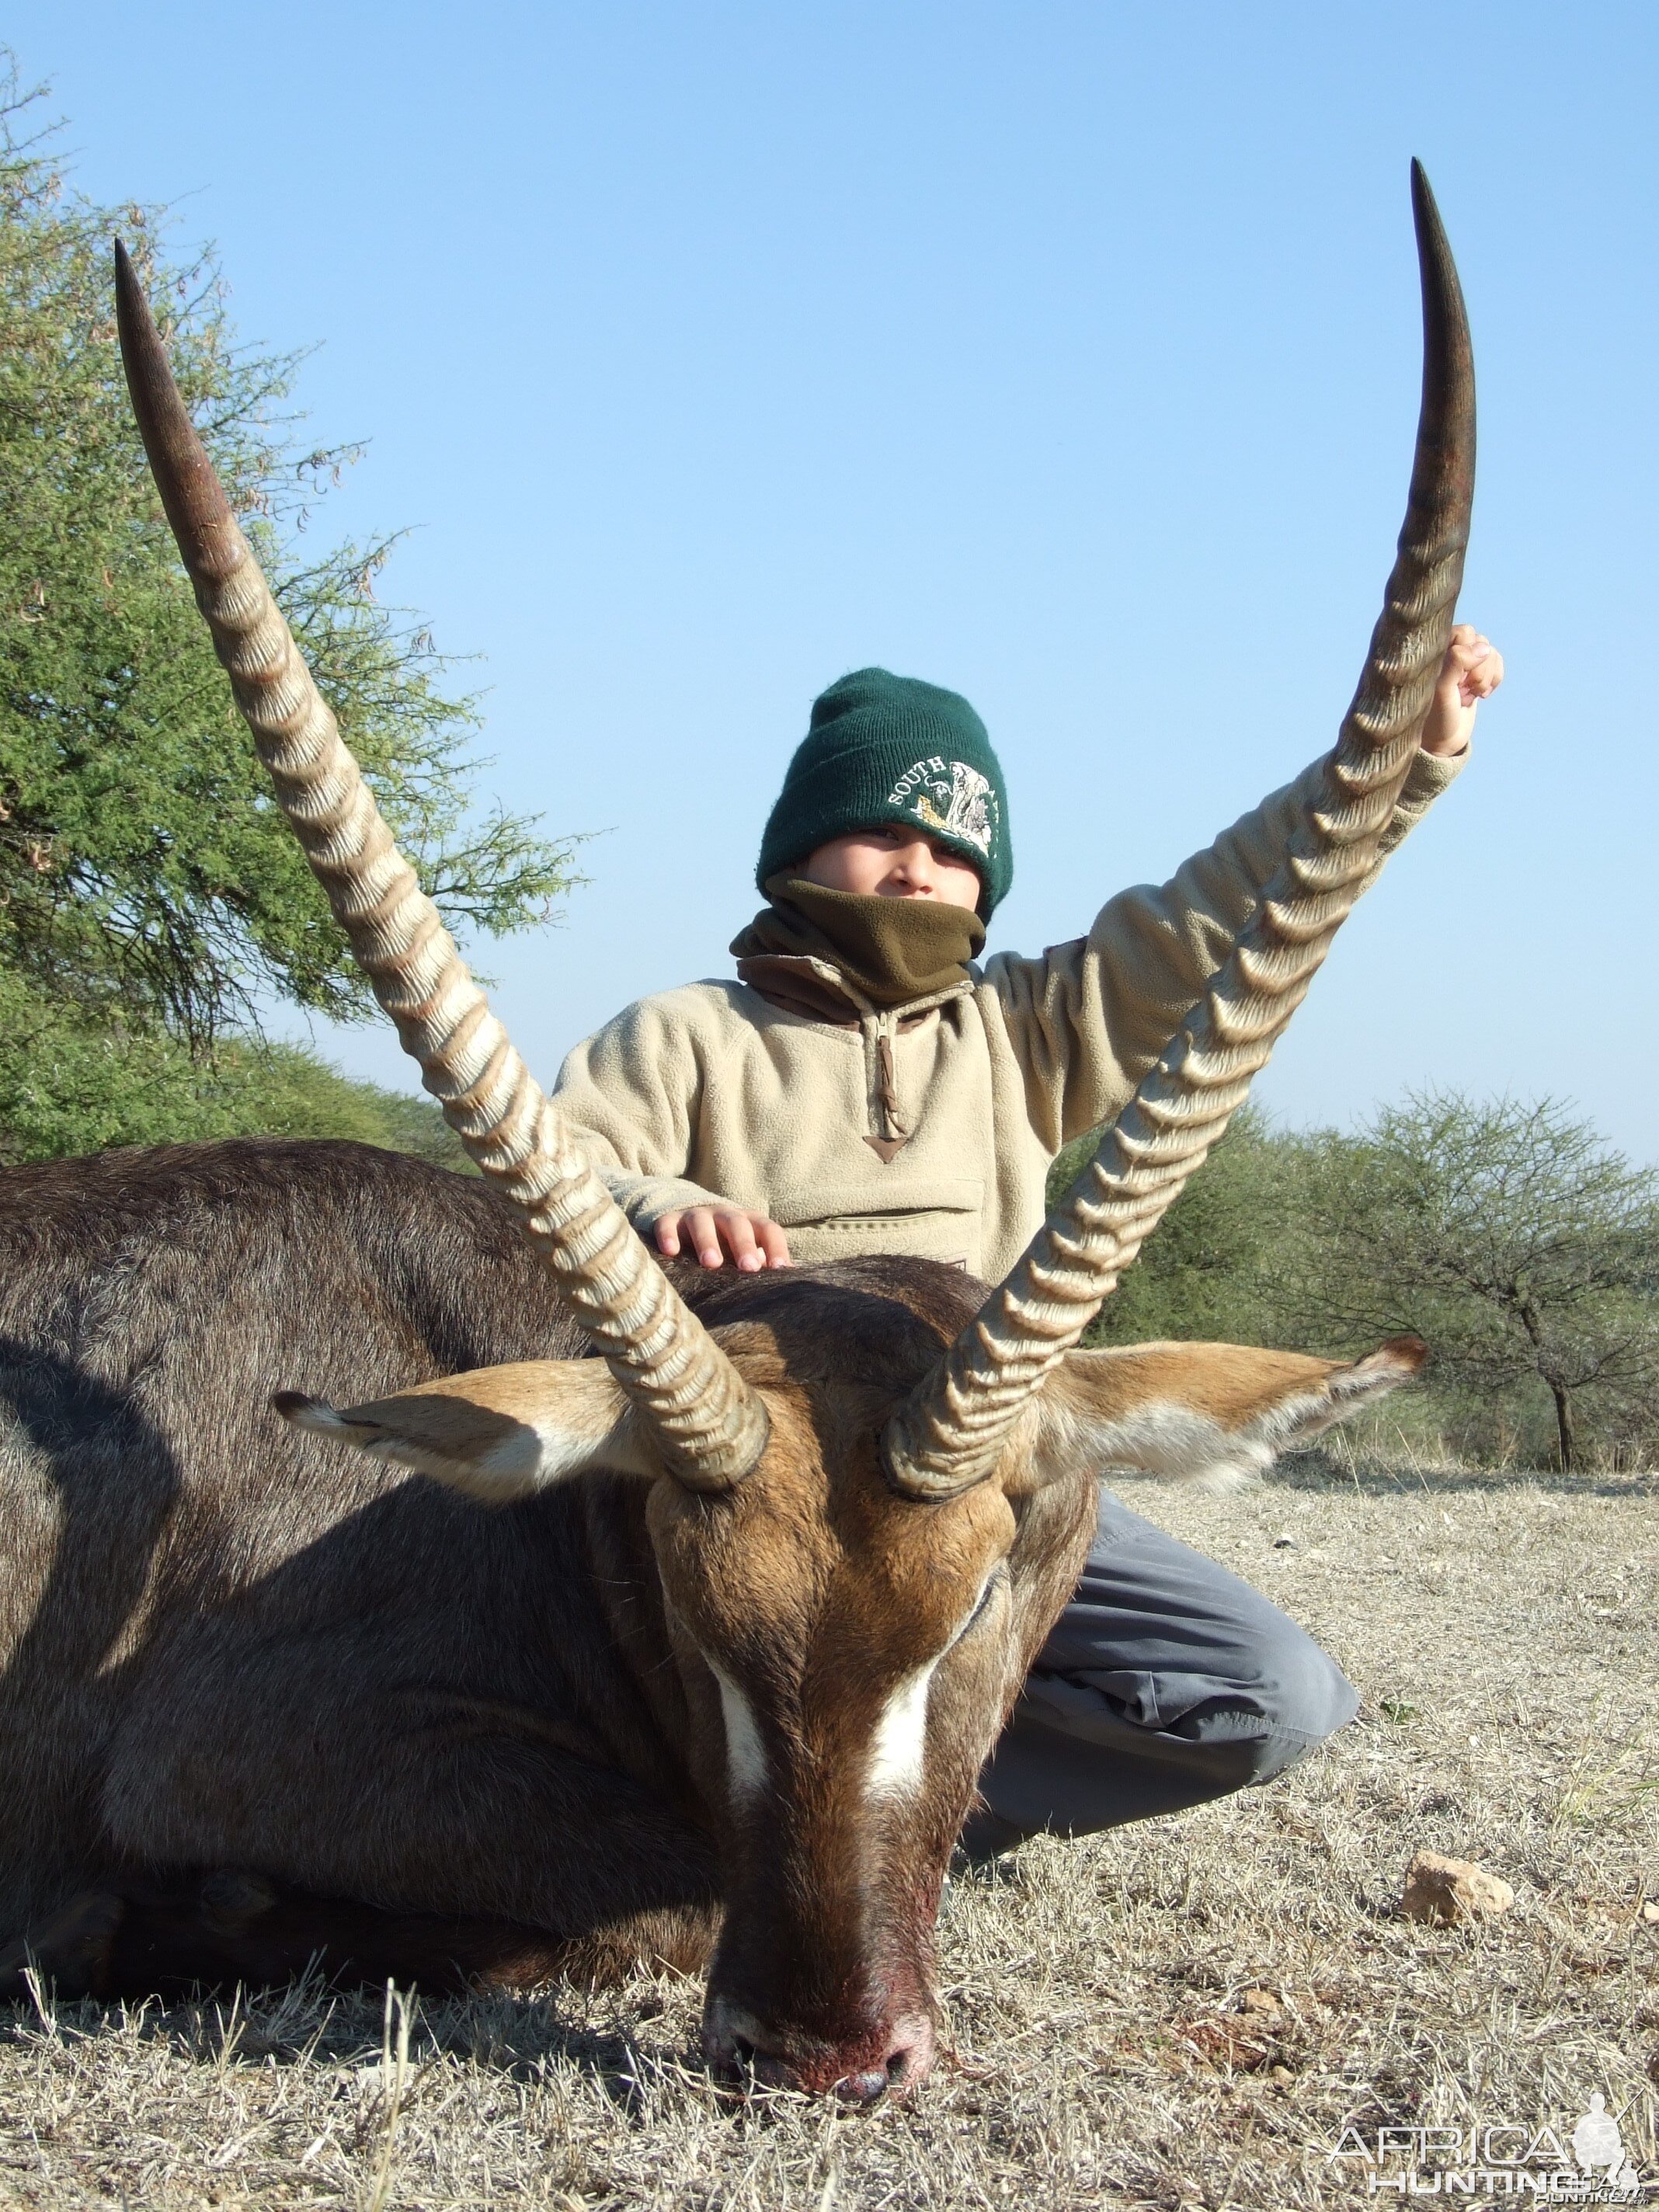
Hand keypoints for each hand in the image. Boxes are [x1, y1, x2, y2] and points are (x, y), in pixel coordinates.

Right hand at [654, 1206, 791, 1271]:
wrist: (687, 1220)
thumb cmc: (725, 1245)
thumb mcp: (743, 1252)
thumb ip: (760, 1264)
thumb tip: (784, 1287)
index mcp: (749, 1222)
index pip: (768, 1229)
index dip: (776, 1247)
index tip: (779, 1269)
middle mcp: (724, 1215)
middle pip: (736, 1223)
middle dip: (743, 1244)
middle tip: (748, 1267)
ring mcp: (696, 1215)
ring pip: (702, 1222)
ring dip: (707, 1241)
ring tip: (711, 1263)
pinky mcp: (670, 1219)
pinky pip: (668, 1224)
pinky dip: (669, 1235)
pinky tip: (671, 1251)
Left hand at [1420, 624, 1503, 756]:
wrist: (1442, 740)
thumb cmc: (1435, 715)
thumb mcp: (1442, 690)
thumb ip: (1457, 663)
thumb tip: (1484, 647)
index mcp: (1432, 650)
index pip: (1465, 633)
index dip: (1469, 656)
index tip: (1458, 681)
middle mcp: (1447, 650)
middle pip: (1480, 641)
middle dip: (1479, 669)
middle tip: (1463, 690)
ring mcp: (1463, 661)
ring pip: (1489, 651)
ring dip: (1485, 677)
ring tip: (1469, 695)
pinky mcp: (1476, 671)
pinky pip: (1497, 660)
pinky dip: (1494, 679)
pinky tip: (1480, 695)